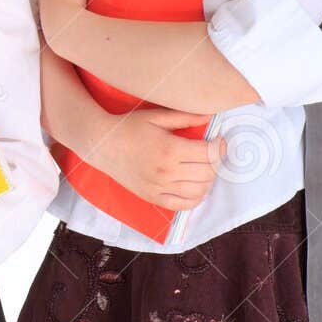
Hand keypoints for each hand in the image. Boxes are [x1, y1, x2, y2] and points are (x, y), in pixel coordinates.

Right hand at [91, 106, 225, 210]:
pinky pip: (183, 205)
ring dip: (207, 180)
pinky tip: (194, 186)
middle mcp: (166, 171)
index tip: (218, 141)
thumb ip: (185, 117)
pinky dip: (195, 198)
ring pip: (199, 191)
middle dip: (215, 162)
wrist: (101, 144)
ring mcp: (159, 187)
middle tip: (211, 153)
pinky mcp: (152, 197)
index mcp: (169, 149)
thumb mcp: (156, 116)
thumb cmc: (128, 127)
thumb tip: (209, 116)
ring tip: (203, 168)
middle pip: (208, 173)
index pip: (209, 153)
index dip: (219, 147)